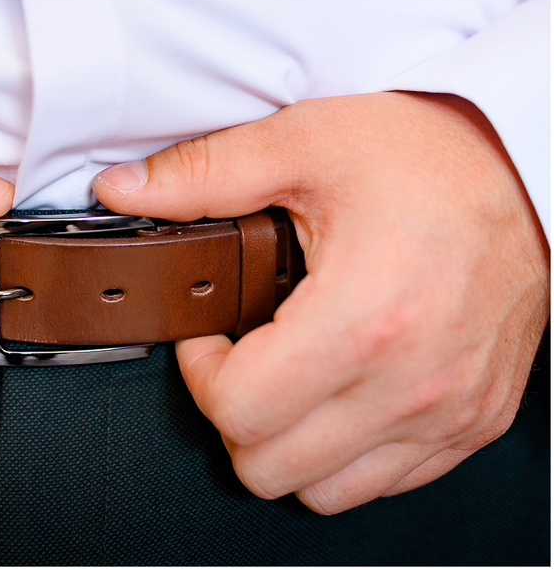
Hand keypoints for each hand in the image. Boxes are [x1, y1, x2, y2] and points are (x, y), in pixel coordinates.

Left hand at [93, 91, 549, 514]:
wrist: (527, 165)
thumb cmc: (429, 153)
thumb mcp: (304, 143)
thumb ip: (201, 175)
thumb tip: (122, 191)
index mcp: (363, 317)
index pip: (239, 412)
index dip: (200, 375)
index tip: (209, 336)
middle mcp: (411, 381)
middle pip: (268, 466)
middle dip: (233, 414)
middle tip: (240, 358)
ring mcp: (448, 412)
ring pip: (323, 491)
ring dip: (285, 444)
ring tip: (286, 379)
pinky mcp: (473, 422)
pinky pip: (385, 483)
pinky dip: (343, 454)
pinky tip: (337, 393)